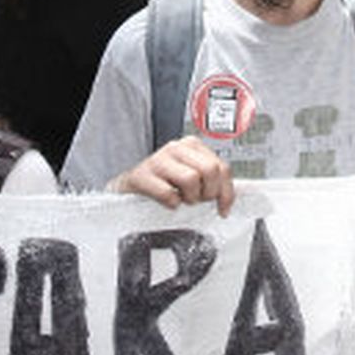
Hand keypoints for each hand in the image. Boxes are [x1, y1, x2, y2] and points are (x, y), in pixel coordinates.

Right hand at [117, 135, 233, 214]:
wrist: (127, 190)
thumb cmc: (161, 185)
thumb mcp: (189, 179)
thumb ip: (209, 181)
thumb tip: (228, 199)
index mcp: (192, 146)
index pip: (222, 167)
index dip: (226, 192)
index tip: (223, 208)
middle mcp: (176, 148)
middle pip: (210, 170)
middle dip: (207, 193)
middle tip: (196, 200)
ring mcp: (157, 159)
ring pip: (191, 179)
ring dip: (188, 198)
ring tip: (180, 199)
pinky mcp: (141, 175)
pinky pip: (168, 193)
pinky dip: (170, 203)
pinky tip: (166, 202)